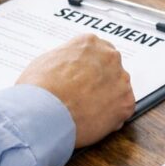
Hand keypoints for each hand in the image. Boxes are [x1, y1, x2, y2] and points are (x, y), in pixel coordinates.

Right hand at [17, 34, 134, 147]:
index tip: (84, 79)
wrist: (42, 112)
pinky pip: (123, 110)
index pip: (98, 53)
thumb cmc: (38, 88)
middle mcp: (110, 57)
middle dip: (100, 82)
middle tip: (85, 97)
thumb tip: (66, 69)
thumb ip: (65, 60)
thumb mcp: (45, 62)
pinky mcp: (126, 103)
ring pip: (118, 90)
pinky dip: (111, 118)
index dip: (90, 69)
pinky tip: (93, 122)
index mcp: (90, 43)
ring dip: (107, 99)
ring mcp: (121, 80)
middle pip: (111, 69)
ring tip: (86, 112)